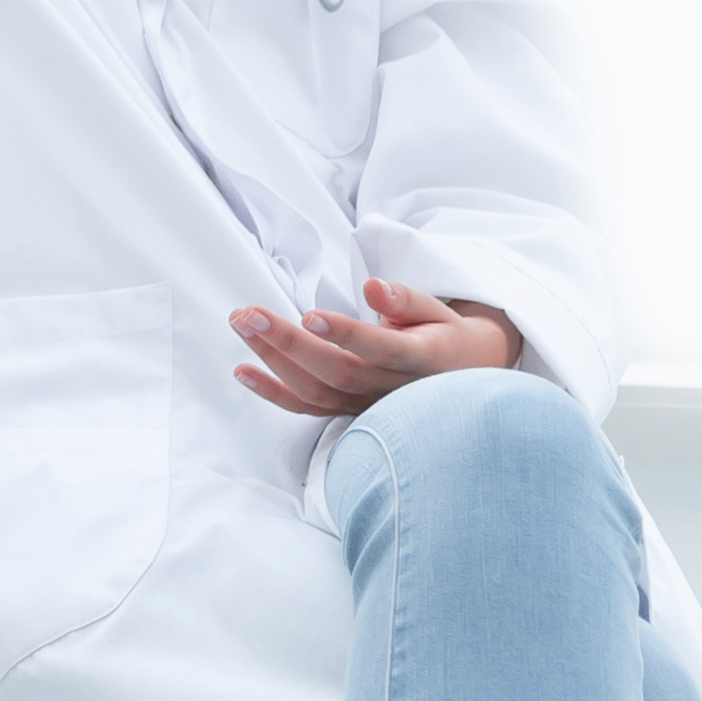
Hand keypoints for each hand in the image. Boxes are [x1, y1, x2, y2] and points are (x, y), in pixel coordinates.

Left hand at [229, 280, 522, 418]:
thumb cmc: (442, 333)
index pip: (383, 349)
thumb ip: (405, 298)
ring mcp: (370, 406)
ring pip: (318, 391)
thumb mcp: (436, 309)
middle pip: (339, 371)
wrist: (460, 375)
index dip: (347, 334)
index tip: (310, 313)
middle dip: (289, 342)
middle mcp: (395, 389)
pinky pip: (310, 409)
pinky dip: (274, 393)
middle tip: (248, 314)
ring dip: (273, 360)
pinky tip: (242, 371)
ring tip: (240, 325)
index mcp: (423, 357)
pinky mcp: (352, 413)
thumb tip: (373, 287)